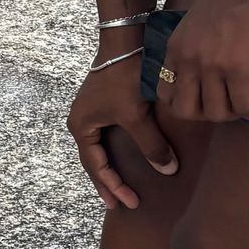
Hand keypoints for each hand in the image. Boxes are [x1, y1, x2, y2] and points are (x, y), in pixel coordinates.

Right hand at [69, 49, 178, 209]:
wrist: (123, 43)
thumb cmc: (124, 78)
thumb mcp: (137, 115)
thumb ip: (151, 144)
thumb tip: (168, 170)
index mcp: (80, 127)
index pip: (96, 166)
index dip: (112, 186)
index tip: (128, 203)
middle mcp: (80, 122)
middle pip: (93, 161)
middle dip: (106, 183)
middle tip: (118, 204)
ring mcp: (89, 113)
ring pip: (99, 150)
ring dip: (109, 169)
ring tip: (119, 187)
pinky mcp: (102, 105)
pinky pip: (106, 138)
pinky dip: (114, 153)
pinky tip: (123, 158)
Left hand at [158, 0, 248, 124]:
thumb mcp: (195, 21)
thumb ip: (192, 45)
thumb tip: (203, 63)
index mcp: (175, 50)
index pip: (165, 93)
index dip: (184, 103)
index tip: (203, 100)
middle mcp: (187, 61)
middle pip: (186, 111)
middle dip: (205, 115)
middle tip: (224, 108)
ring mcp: (210, 67)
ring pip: (216, 113)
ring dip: (232, 115)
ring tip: (245, 107)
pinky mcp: (238, 68)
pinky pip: (243, 104)